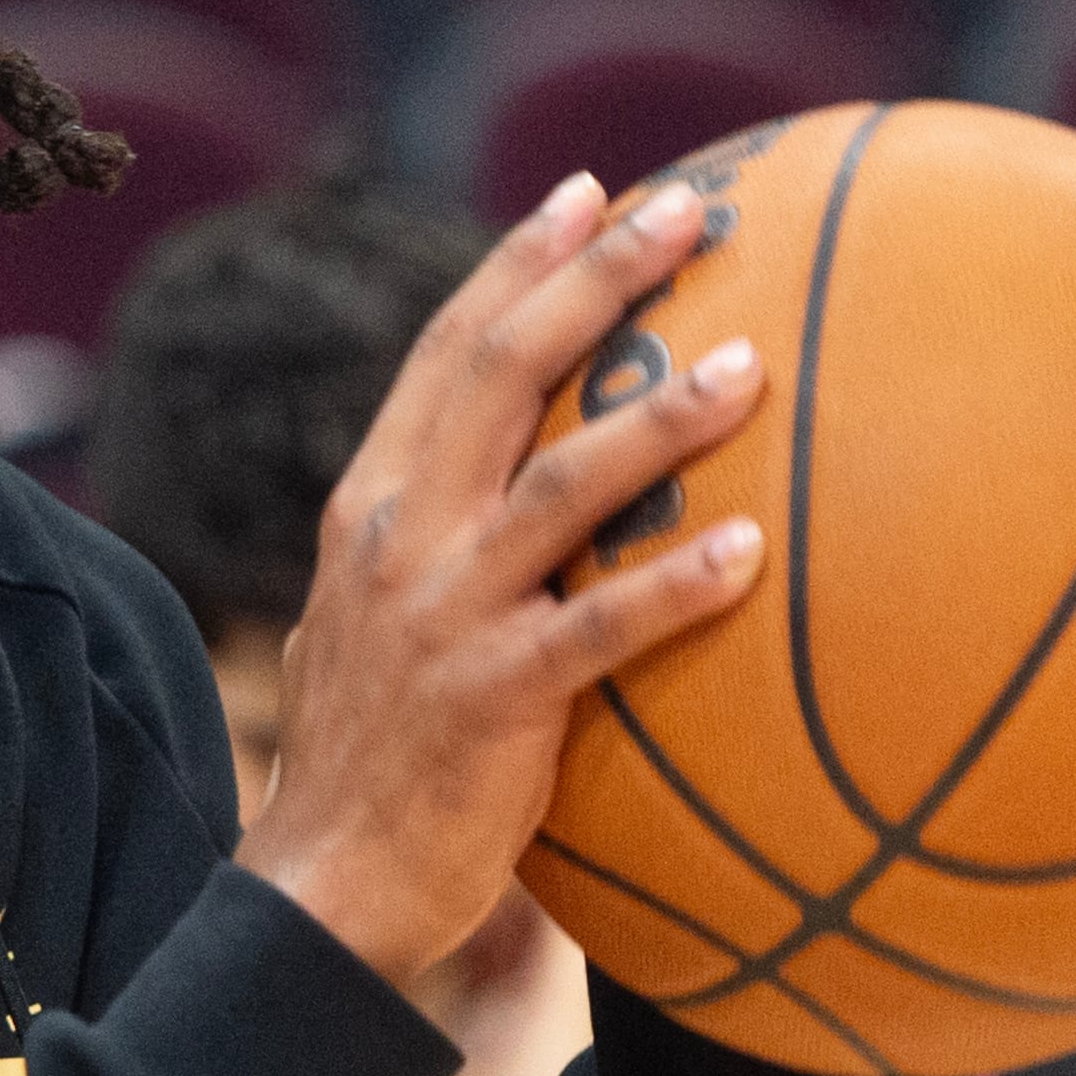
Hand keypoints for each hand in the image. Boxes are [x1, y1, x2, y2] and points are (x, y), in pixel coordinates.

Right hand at [235, 171, 769, 990]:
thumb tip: (509, 479)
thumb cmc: (372, 750)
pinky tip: (753, 553)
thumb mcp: (369, 612)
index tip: (587, 192)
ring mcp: (443, 613)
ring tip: (752, 366)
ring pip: (561, 485)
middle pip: (503, 372)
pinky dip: (672, 586)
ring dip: (659, 419)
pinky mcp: (492, 699)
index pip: (450, 351)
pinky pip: (597, 630)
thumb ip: (430, 536)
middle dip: (595, 280)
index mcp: (374, 502)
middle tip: (688, 212)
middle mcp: (402, 535)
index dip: (517, 264)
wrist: (321, 882)